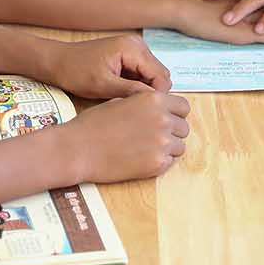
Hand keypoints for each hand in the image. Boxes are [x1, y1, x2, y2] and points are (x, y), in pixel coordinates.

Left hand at [44, 35, 170, 99]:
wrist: (57, 62)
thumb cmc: (76, 72)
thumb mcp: (103, 86)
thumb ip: (131, 91)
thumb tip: (155, 103)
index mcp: (133, 48)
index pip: (161, 77)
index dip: (155, 97)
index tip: (141, 112)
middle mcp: (138, 44)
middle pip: (160, 76)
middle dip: (150, 93)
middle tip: (131, 107)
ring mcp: (134, 48)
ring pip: (152, 76)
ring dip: (142, 89)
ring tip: (124, 100)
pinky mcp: (129, 55)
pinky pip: (142, 73)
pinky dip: (136, 84)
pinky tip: (121, 92)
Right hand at [62, 91, 190, 182]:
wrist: (79, 148)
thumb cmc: (94, 123)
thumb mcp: (121, 100)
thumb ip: (144, 103)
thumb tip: (160, 108)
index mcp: (154, 100)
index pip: (183, 107)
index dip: (175, 113)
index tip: (167, 119)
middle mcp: (163, 119)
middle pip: (183, 128)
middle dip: (172, 131)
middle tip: (152, 136)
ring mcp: (162, 143)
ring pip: (179, 147)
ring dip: (167, 148)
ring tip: (145, 148)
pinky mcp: (157, 164)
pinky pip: (169, 162)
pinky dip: (159, 161)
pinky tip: (140, 158)